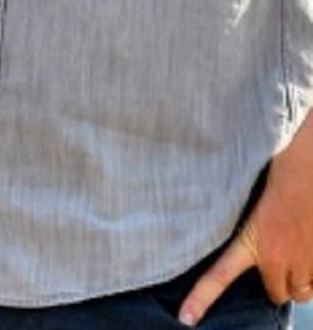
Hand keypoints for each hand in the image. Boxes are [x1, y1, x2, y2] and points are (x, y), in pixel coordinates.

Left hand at [179, 125, 312, 322]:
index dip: (202, 298)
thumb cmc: (276, 178)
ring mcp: (304, 263)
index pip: (220, 275)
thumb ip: (243, 229)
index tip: (186, 318)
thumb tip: (243, 239)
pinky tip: (308, 249)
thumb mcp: (250, 205)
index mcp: (250, 242)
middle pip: (276, 293)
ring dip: (298, 280)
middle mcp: (276, 258)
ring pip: (301, 292)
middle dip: (277, 282)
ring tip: (295, 252)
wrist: (307, 171)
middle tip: (277, 258)